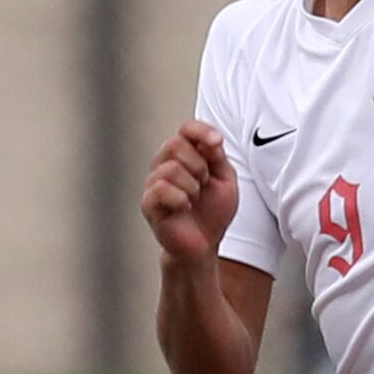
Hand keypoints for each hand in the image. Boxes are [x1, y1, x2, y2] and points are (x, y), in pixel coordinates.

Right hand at [142, 122, 237, 265]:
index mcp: (184, 156)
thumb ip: (218, 157)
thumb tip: (211, 138)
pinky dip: (180, 198)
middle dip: (199, 165)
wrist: (204, 244)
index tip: (217, 143)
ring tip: (195, 199)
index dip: (201, 131)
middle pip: (175, 144)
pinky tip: (185, 207)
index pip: (186, 129)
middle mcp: (164, 164)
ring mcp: (153, 183)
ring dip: (193, 186)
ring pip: (171, 168)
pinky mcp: (149, 203)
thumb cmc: (212, 211)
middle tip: (204, 184)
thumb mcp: (225, 180)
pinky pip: (161, 188)